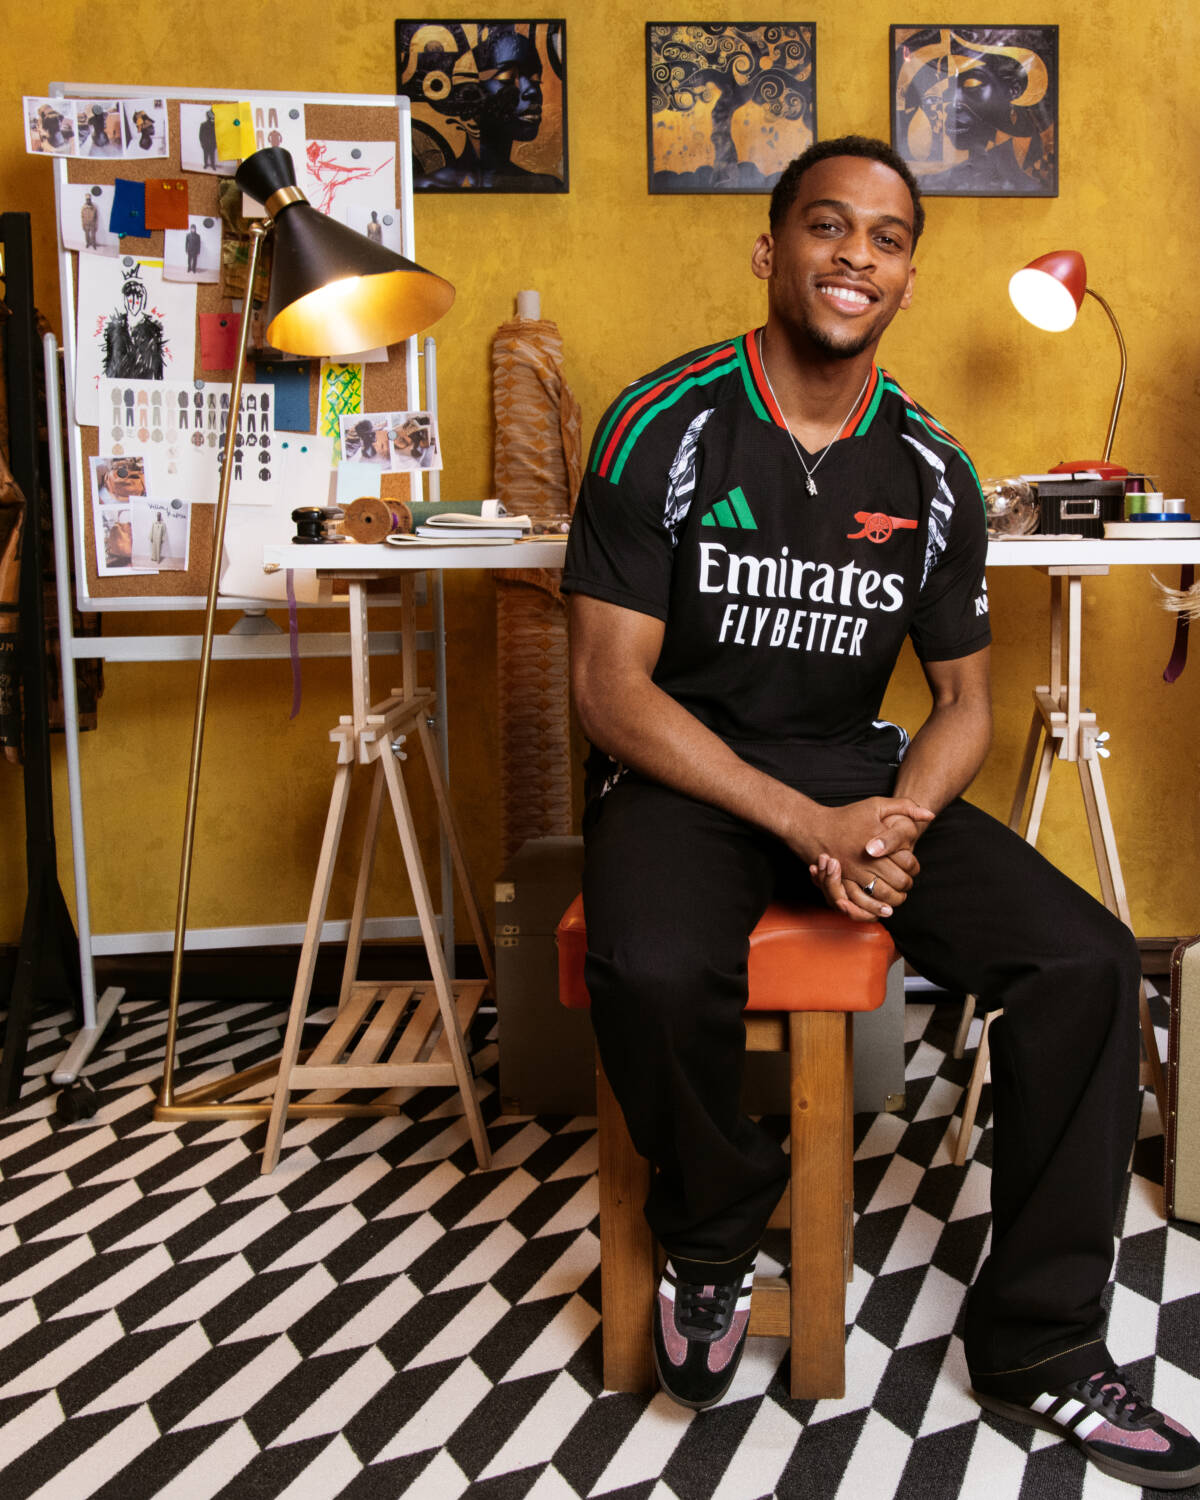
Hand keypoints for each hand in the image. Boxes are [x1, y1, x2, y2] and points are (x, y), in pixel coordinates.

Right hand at [799, 798, 933, 919]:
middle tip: (906, 883)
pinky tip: (881, 907)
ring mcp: (852, 872)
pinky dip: (873, 908)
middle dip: (905, 885)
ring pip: (882, 895)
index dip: (914, 867)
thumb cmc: (848, 817)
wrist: (815, 828)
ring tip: (897, 897)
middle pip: (897, 881)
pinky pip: (861, 902)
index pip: (907, 862)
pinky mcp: (842, 883)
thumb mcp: (876, 805)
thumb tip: (929, 814)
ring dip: (893, 899)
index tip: (912, 868)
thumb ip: (905, 807)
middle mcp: (865, 858)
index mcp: (877, 840)